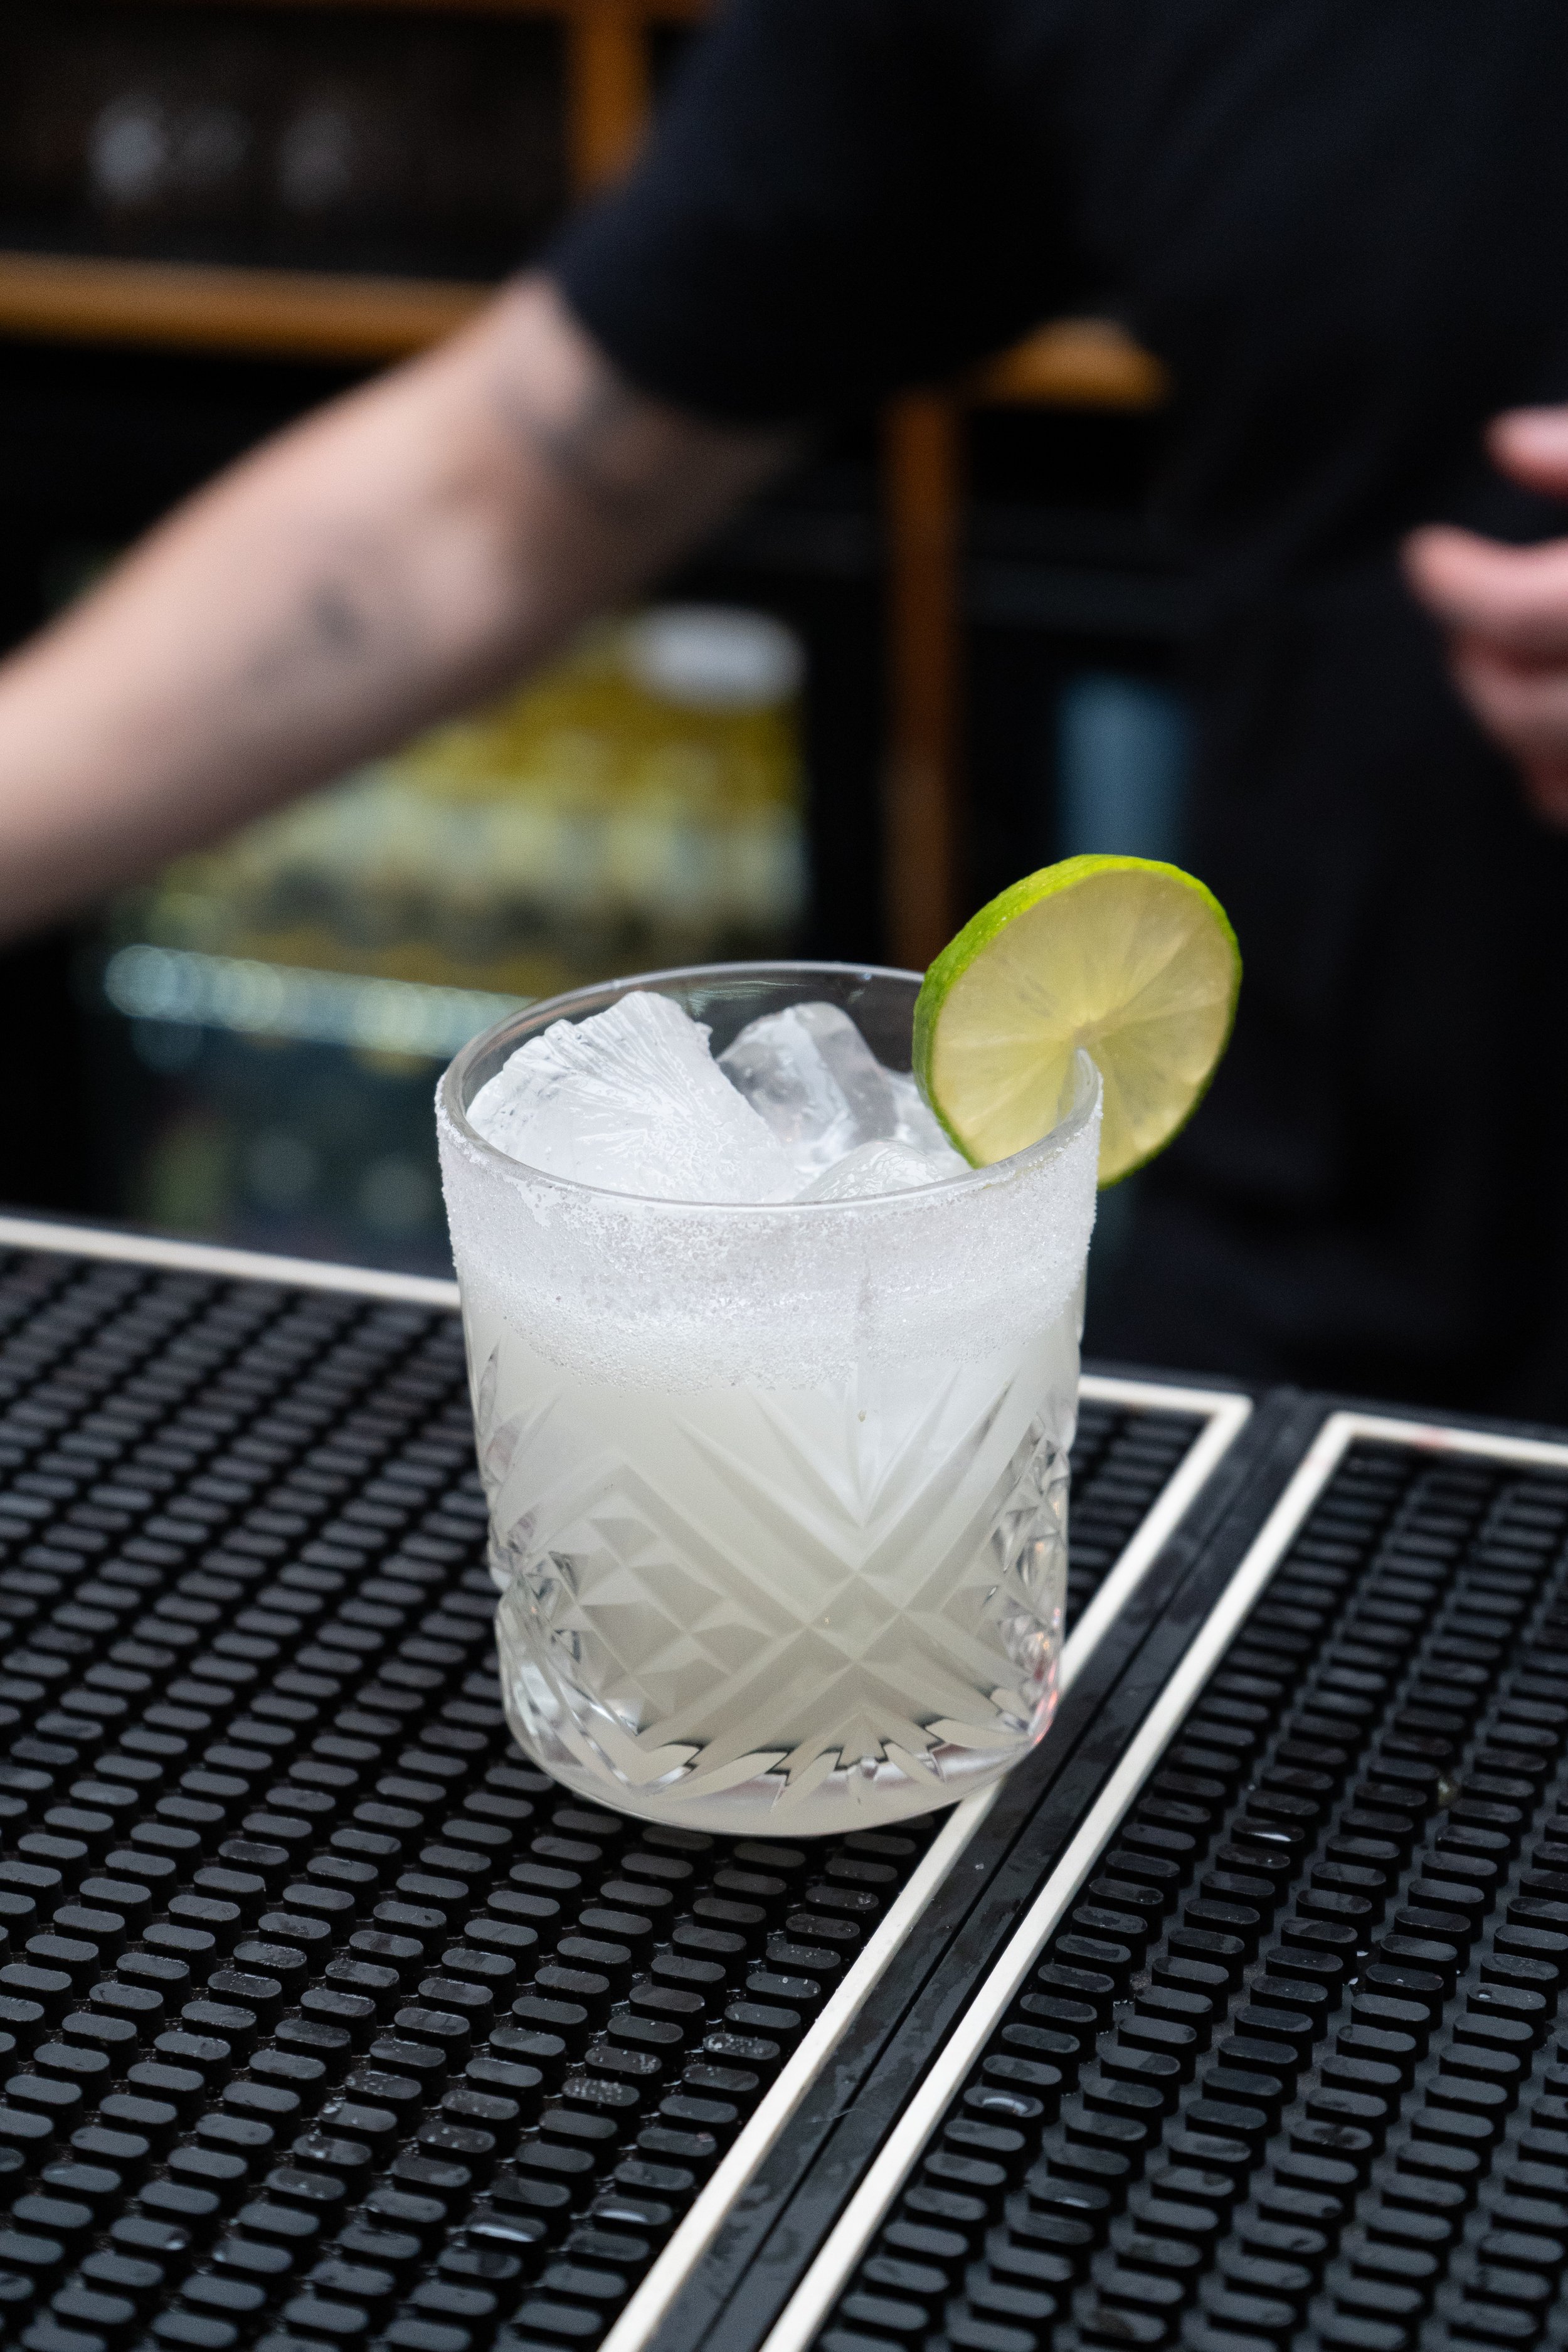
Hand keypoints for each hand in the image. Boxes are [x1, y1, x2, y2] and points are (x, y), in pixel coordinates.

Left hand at [1405, 408, 1567, 826]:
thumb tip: (1502, 442)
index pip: (1522, 614)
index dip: (1459, 588)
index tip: (1425, 557)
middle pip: (1526, 710)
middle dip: (1480, 670)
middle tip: (1468, 629)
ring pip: (1553, 776)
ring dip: (1513, 730)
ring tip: (1507, 673)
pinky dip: (1554, 783)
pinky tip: (1547, 744)